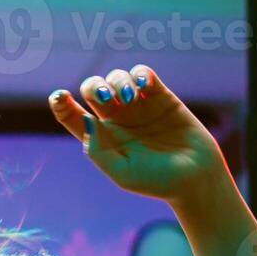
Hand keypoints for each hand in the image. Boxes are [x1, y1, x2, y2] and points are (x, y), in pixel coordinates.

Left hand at [47, 65, 228, 204]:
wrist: (197, 177)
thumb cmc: (158, 181)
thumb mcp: (123, 174)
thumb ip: (99, 151)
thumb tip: (86, 121)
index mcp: (100, 137)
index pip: (73, 116)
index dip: (61, 104)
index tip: (59, 96)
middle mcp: (116, 118)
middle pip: (93, 89)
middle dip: (96, 87)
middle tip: (109, 98)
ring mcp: (138, 105)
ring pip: (117, 77)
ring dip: (119, 81)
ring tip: (132, 97)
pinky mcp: (161, 96)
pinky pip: (144, 75)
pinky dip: (141, 74)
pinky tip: (144, 84)